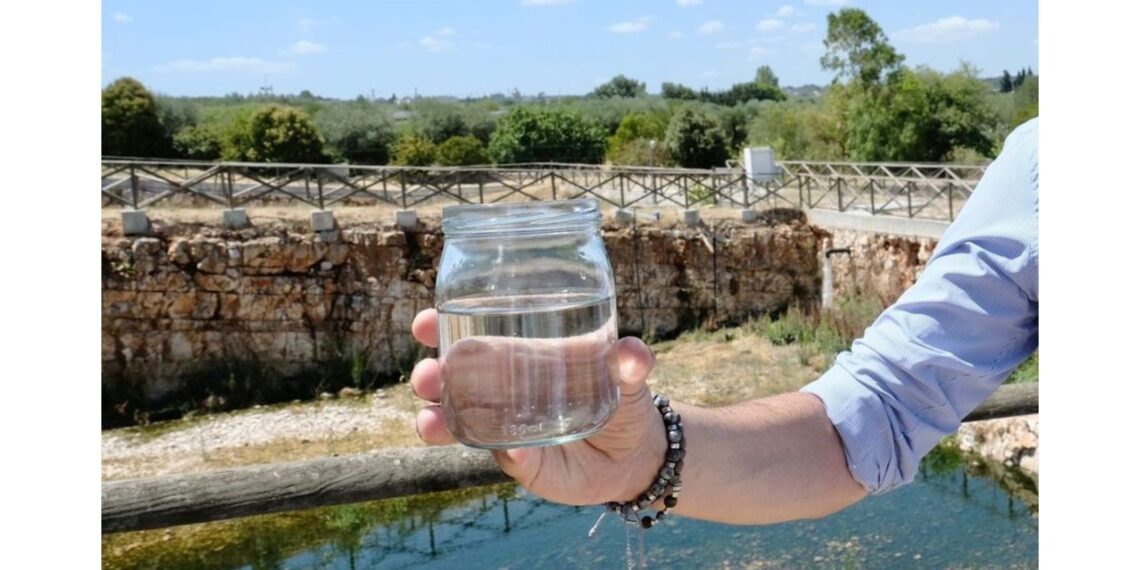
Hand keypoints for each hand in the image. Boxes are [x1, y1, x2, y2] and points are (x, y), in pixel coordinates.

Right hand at [410, 308, 665, 505]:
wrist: (636, 455)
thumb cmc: (623, 400)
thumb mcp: (630, 376)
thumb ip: (632, 362)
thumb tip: (632, 353)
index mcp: (521, 356)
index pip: (472, 337)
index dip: (441, 329)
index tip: (424, 323)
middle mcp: (504, 391)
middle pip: (453, 380)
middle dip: (430, 376)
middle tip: (426, 375)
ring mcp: (508, 427)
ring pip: (461, 422)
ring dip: (440, 420)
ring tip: (430, 420)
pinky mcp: (523, 462)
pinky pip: (505, 457)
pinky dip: (506, 454)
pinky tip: (510, 451)